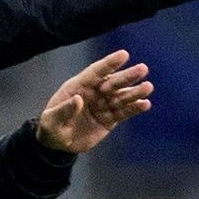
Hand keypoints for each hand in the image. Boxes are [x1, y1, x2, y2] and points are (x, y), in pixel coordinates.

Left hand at [36, 49, 152, 153]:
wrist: (57, 144)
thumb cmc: (51, 126)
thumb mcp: (50, 120)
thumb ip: (63, 110)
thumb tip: (78, 99)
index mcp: (78, 86)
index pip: (95, 72)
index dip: (109, 64)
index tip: (124, 54)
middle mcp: (93, 93)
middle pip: (112, 83)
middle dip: (127, 76)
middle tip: (143, 68)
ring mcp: (102, 105)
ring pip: (121, 97)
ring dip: (134, 92)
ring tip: (148, 87)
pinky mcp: (109, 119)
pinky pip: (123, 113)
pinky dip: (134, 109)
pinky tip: (145, 104)